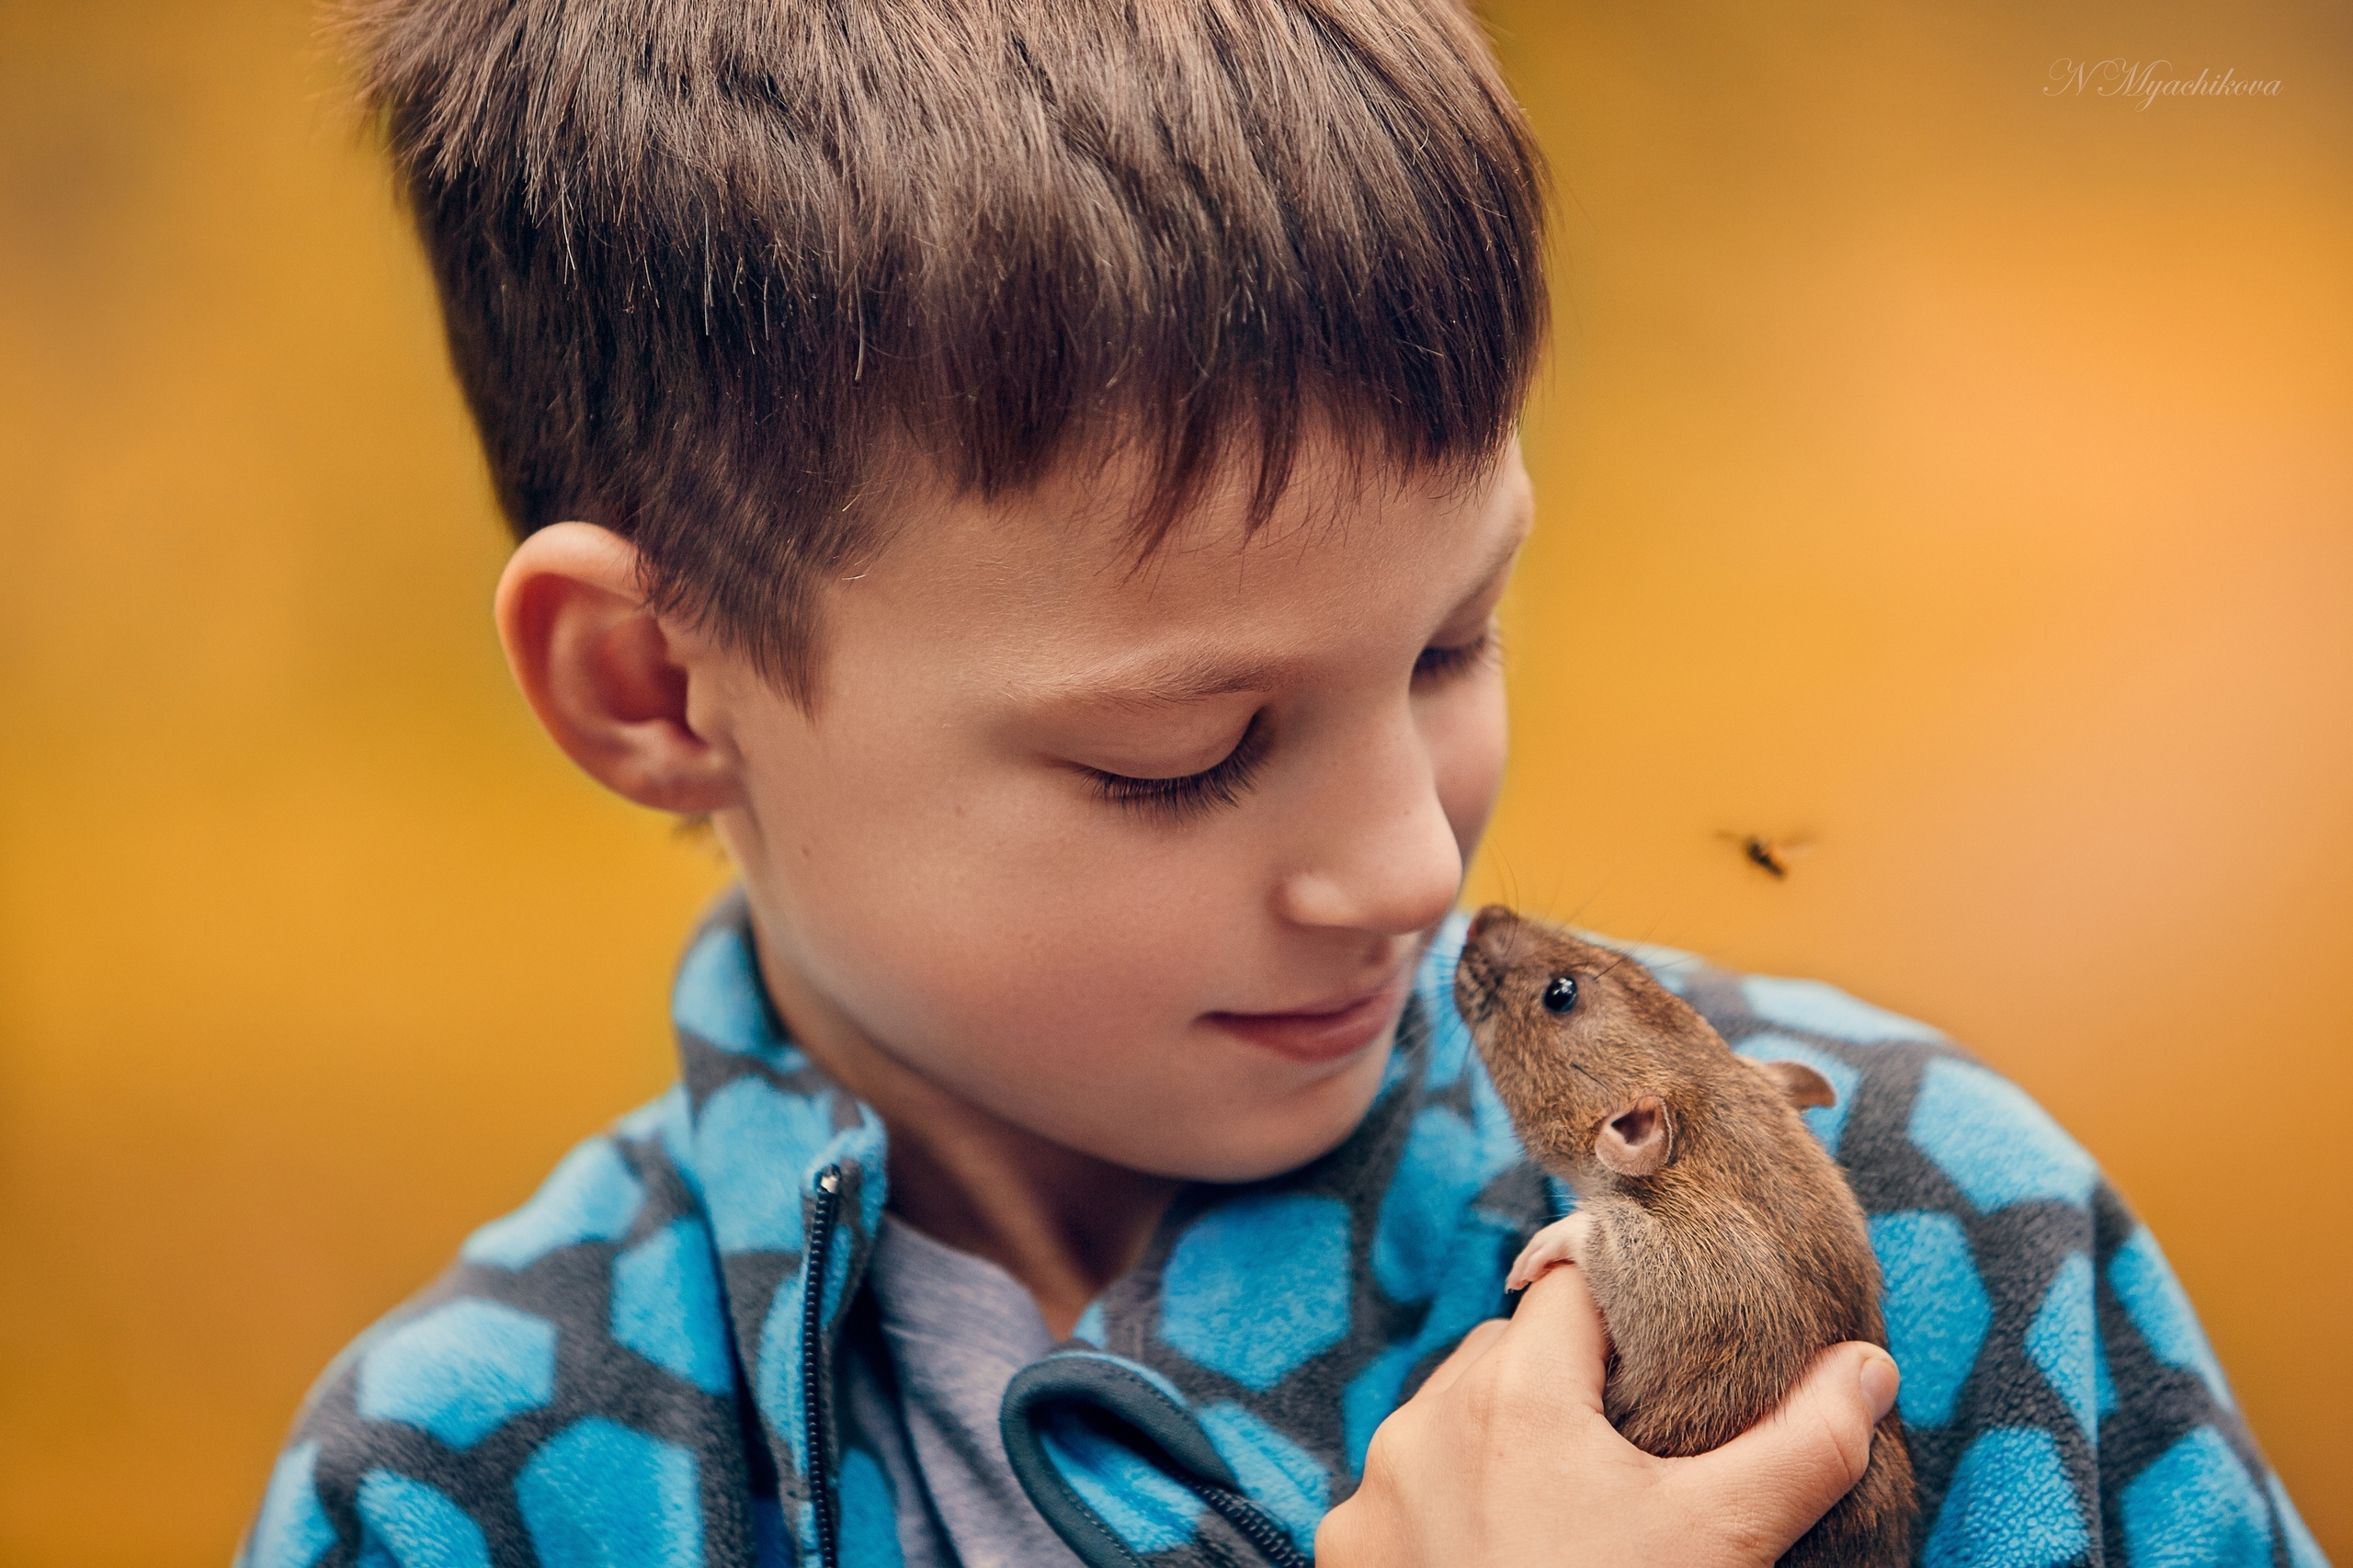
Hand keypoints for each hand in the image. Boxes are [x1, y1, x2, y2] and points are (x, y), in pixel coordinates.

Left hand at [1315, 1261, 1899, 1567]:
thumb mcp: (1722, 1541)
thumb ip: (1801, 1445)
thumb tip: (1865, 1367)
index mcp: (1514, 1395)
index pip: (1568, 1285)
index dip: (1625, 1305)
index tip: (1669, 1349)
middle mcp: (1425, 1423)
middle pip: (1507, 1349)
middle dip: (1569, 1378)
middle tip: (1634, 1438)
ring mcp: (1375, 1491)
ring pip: (1450, 1416)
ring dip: (1503, 1436)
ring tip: (1572, 1498)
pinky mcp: (1347, 1551)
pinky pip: (1403, 1490)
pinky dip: (1450, 1501)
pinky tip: (1503, 1548)